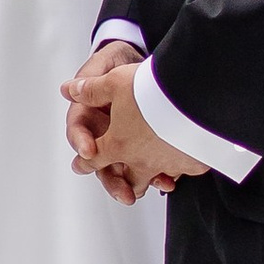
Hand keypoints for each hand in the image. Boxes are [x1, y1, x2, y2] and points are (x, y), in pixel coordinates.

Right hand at [63, 38, 141, 195]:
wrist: (144, 65)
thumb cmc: (119, 62)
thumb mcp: (106, 64)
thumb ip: (91, 79)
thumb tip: (68, 89)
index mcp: (87, 116)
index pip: (79, 133)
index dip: (82, 142)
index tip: (89, 152)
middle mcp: (103, 133)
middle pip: (101, 163)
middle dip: (110, 179)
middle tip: (122, 192)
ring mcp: (123, 141)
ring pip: (124, 169)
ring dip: (133, 183)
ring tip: (142, 192)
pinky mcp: (144, 145)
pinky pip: (148, 165)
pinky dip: (156, 175)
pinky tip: (166, 181)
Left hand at [69, 50, 205, 203]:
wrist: (193, 93)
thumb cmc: (153, 90)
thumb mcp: (115, 82)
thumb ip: (92, 90)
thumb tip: (70, 90)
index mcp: (118, 144)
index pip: (94, 160)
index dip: (84, 163)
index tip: (81, 166)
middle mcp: (142, 160)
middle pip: (130, 181)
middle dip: (124, 181)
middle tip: (123, 179)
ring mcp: (169, 163)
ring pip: (158, 178)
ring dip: (154, 175)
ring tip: (157, 172)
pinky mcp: (193, 161)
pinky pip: (184, 169)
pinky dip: (180, 164)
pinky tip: (183, 154)